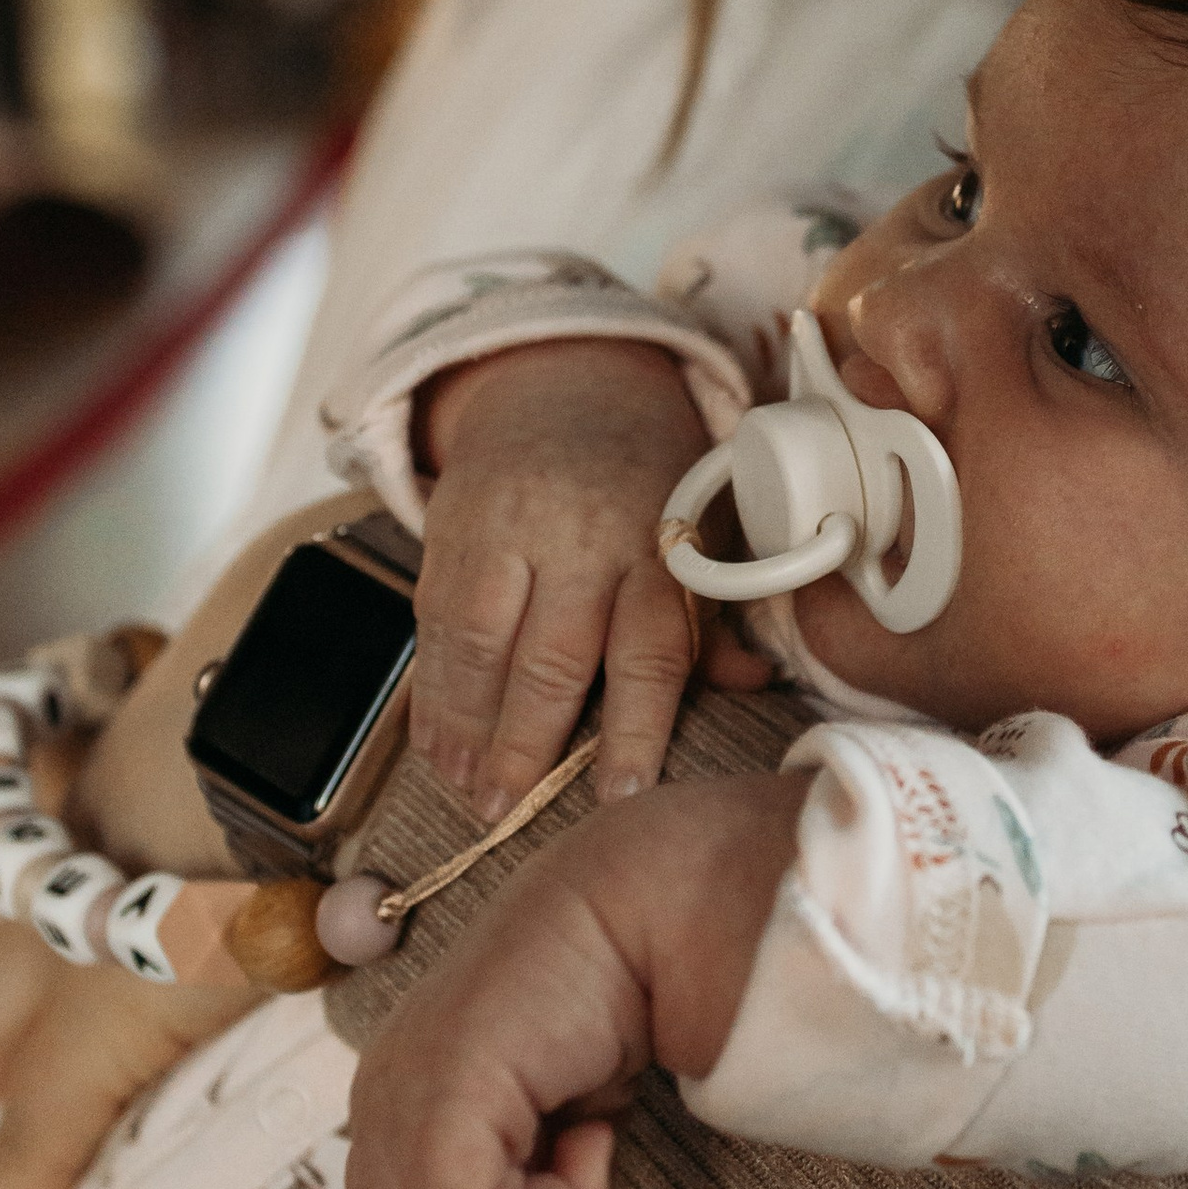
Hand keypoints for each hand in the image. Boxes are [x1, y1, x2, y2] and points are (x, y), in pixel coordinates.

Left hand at [347, 771, 802, 1188]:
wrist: (648, 908)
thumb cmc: (618, 999)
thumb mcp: (585, 1142)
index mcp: (400, 1091)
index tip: (572, 1161)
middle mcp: (383, 1090)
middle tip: (575, 1159)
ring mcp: (401, 1090)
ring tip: (587, 1136)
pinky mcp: (441, 1096)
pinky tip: (592, 1140)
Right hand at [411, 339, 768, 824]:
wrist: (565, 376)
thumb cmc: (646, 469)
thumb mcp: (699, 523)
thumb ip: (712, 614)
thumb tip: (756, 688)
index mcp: (655, 543)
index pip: (648, 649)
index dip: (633, 729)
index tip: (618, 794)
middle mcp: (578, 538)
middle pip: (550, 659)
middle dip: (526, 745)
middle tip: (509, 812)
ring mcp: (506, 532)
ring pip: (478, 644)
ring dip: (467, 729)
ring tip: (466, 791)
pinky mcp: (449, 531)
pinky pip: (433, 622)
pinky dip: (431, 690)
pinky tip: (433, 743)